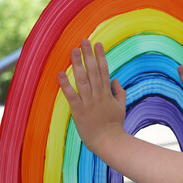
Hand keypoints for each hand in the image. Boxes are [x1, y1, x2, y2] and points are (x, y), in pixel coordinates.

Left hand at [58, 39, 126, 153]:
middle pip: (93, 71)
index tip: (98, 44)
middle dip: (88, 55)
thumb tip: (115, 79)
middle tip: (84, 41)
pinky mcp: (79, 111)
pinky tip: (60, 73)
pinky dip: (66, 84)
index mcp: (107, 93)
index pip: (104, 70)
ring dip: (77, 64)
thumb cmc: (115, 125)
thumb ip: (119, 92)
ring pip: (82, 79)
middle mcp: (98, 95)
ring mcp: (88, 102)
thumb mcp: (121, 106)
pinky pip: (71, 95)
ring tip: (73, 51)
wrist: (108, 141)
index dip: (101, 56)